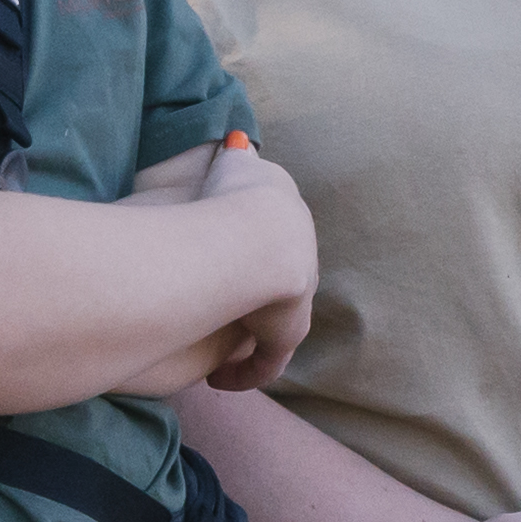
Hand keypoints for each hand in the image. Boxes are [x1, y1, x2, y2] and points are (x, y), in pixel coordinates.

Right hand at [182, 138, 314, 397]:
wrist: (256, 234)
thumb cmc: (235, 195)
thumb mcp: (236, 165)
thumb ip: (237, 156)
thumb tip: (238, 141)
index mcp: (290, 220)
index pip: (278, 238)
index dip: (252, 253)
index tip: (228, 263)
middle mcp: (302, 257)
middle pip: (281, 283)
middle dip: (256, 298)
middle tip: (223, 310)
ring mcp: (297, 296)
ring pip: (275, 326)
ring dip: (248, 342)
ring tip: (218, 358)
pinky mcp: (287, 331)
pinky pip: (266, 361)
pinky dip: (244, 373)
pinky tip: (219, 380)